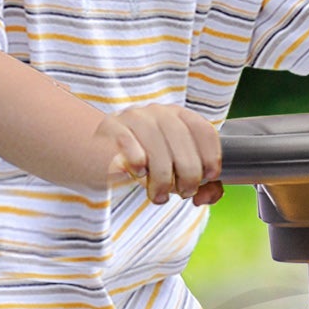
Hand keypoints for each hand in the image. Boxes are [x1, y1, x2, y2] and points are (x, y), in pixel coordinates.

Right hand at [92, 104, 222, 204]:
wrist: (98, 154)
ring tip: (159, 196)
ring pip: (156, 145)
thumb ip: (199, 183)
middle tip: (184, 193)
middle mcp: (157, 112)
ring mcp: (133, 118)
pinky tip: (139, 174)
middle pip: (181, 139)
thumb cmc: (145, 164)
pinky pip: (128, 143)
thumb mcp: (174, 172)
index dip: (210, 154)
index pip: (202, 129)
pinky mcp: (110, 129)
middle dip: (188, 172)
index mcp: (178, 117)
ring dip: (162, 177)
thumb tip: (209, 196)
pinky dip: (137, 161)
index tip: (209, 177)